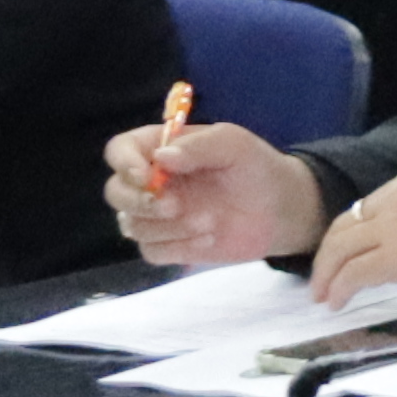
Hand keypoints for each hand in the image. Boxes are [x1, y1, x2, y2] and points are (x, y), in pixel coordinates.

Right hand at [111, 116, 316, 268]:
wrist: (280, 208)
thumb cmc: (254, 167)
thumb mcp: (233, 145)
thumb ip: (199, 146)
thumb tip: (161, 158)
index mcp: (157, 149)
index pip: (119, 151)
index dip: (124, 163)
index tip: (146, 175)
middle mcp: (150, 182)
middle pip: (115, 192)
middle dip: (138, 201)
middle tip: (173, 205)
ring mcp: (158, 216)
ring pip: (132, 226)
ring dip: (165, 227)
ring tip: (209, 221)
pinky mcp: (172, 245)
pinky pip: (152, 251)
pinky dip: (176, 248)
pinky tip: (209, 239)